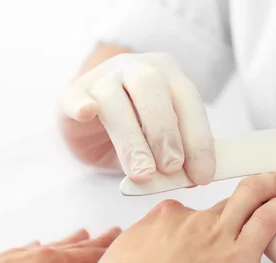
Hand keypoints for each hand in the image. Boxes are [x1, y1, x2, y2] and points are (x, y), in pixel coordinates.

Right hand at [58, 52, 214, 183]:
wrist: (93, 119)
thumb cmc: (137, 131)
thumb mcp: (163, 142)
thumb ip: (178, 154)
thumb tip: (191, 179)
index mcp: (168, 76)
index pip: (189, 102)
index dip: (198, 140)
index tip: (202, 176)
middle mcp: (137, 69)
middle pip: (152, 90)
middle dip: (165, 133)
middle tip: (171, 169)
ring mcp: (102, 77)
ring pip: (115, 98)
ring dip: (132, 139)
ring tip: (143, 174)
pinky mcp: (73, 93)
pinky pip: (75, 96)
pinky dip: (81, 104)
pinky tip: (88, 113)